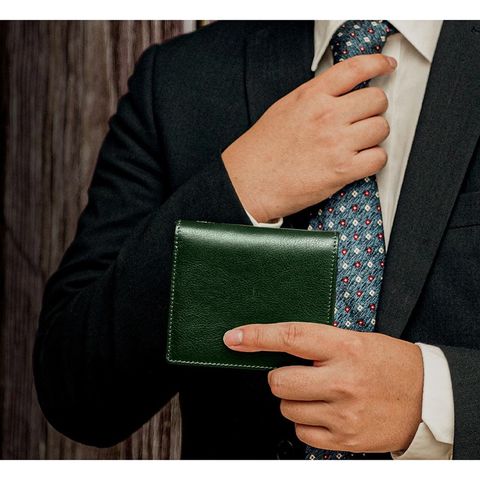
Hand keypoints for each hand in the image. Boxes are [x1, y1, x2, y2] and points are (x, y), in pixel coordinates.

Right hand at [221, 54, 396, 222]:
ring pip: (381, 128)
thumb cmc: (262, 150)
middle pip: (377, 100)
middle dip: (374, 109)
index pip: (355, 69)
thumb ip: (314, 97)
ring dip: (374, 136)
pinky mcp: (341, 171)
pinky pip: (378, 158)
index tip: (386, 66)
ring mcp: (336, 143)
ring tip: (358, 143)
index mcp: (311, 97)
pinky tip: (360, 161)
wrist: (249, 182)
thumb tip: (339, 92)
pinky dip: (374, 160)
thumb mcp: (284, 109)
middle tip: (363, 118)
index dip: (378, 64)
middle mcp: (326, 116)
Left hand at [223, 322, 422, 452]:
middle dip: (280, 377)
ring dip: (294, 400)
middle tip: (300, 374)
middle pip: (279, 381)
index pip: (291, 337)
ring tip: (320, 393)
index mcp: (345, 348)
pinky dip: (306, 421)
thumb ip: (318, 344)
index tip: (234, 338)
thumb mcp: (356, 341)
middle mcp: (342, 380)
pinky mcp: (344, 439)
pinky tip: (326, 412)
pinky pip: (301, 432)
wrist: (426, 397)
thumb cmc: (388, 363)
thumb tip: (275, 346)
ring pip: (286, 408)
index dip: (257, 336)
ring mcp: (342, 413)